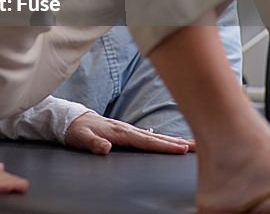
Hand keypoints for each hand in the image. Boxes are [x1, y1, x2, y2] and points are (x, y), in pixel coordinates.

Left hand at [63, 112, 194, 154]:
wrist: (70, 120)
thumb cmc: (76, 130)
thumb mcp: (80, 138)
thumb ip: (92, 143)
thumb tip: (105, 147)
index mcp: (119, 132)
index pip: (145, 141)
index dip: (164, 145)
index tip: (182, 149)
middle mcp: (127, 129)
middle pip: (156, 137)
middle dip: (177, 142)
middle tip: (199, 146)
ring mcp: (128, 130)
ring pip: (155, 136)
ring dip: (174, 140)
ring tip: (193, 145)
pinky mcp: (127, 132)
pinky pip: (149, 137)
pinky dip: (163, 140)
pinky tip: (172, 144)